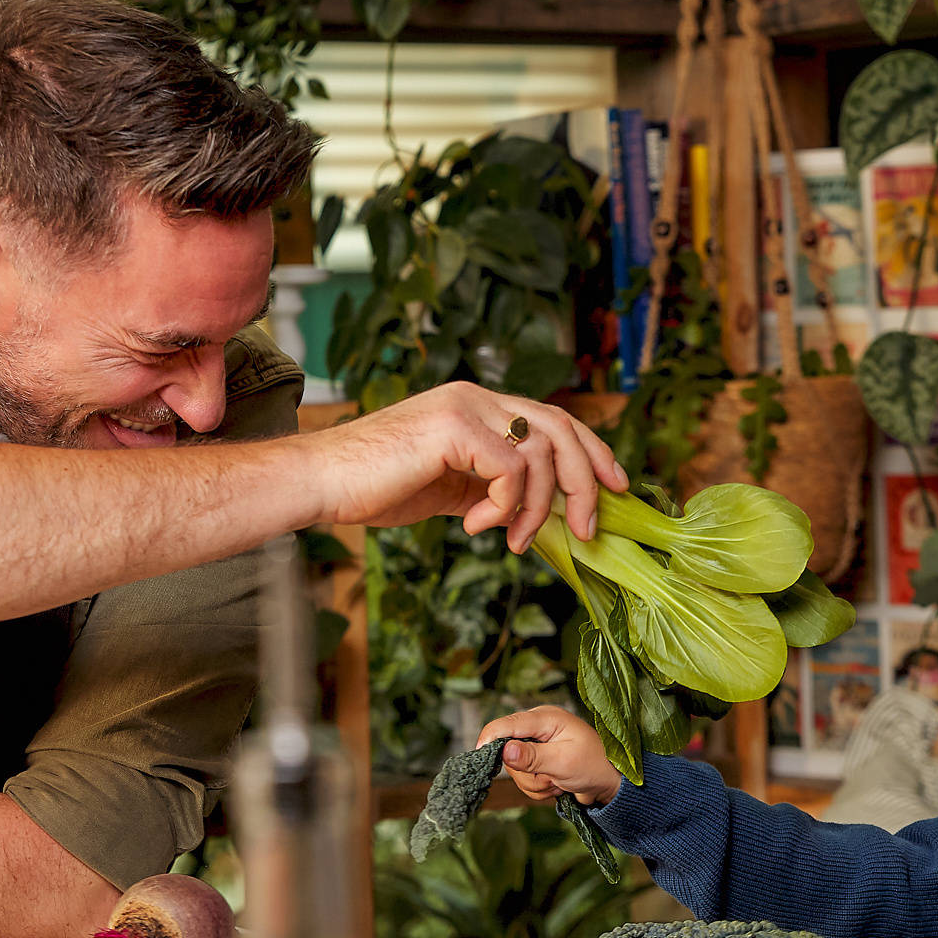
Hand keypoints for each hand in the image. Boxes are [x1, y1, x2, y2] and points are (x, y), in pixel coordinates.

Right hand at [306, 383, 627, 553]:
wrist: (322, 482)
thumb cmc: (374, 487)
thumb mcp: (450, 488)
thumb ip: (492, 488)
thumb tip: (537, 514)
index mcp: (477, 406)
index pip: (552, 419)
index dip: (591, 451)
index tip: (615, 486)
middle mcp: (476, 397)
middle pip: (561, 427)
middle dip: (586, 481)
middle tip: (589, 528)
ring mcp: (465, 407)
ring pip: (540, 453)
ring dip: (536, 509)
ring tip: (511, 540)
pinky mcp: (454, 428)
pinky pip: (512, 468)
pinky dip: (506, 506)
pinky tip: (475, 526)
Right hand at [477, 706, 620, 806]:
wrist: (610, 784)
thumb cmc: (594, 765)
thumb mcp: (564, 761)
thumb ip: (533, 756)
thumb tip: (505, 750)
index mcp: (545, 719)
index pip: (507, 724)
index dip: (491, 737)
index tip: (480, 754)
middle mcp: (537, 729)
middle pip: (508, 753)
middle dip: (528, 773)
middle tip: (551, 777)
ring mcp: (537, 746)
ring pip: (516, 771)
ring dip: (536, 783)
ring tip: (558, 781)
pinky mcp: (538, 761)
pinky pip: (525, 780)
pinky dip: (539, 788)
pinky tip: (557, 785)